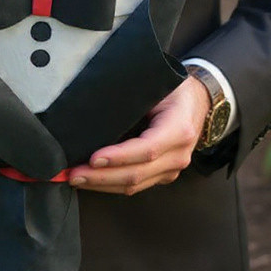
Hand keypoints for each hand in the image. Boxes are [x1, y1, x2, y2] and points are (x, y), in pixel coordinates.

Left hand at [68, 75, 210, 195]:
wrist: (198, 101)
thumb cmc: (174, 90)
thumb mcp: (158, 85)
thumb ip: (134, 98)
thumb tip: (95, 105)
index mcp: (179, 128)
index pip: (147, 149)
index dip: (119, 156)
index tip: (93, 158)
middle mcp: (178, 153)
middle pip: (137, 173)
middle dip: (101, 176)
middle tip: (73, 174)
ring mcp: (172, 168)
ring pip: (135, 185)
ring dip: (102, 184)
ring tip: (76, 178)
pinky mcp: (163, 175)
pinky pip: (136, 185)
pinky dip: (111, 184)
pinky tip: (92, 180)